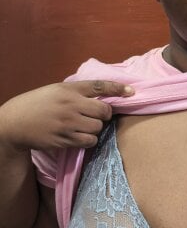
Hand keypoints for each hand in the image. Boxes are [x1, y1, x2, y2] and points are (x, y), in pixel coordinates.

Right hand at [0, 81, 133, 151]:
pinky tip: (78, 136)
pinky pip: (90, 141)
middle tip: (95, 116)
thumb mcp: (56, 91)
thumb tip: (103, 98)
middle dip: (104, 115)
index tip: (131, 92)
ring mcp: (68, 123)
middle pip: (104, 111)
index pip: (99, 86)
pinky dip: (89, 140)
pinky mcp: (66, 139)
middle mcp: (71, 104)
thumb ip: (77, 93)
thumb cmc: (37, 105)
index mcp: (68, 89)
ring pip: (98, 128)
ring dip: (95, 128)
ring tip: (82, 126)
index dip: (117, 88)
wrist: (15, 123)